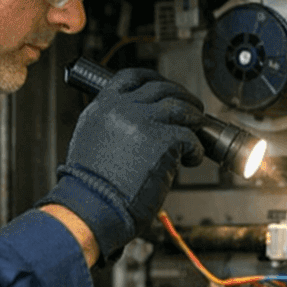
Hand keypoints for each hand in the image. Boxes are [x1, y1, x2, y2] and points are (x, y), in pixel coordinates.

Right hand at [41, 68, 203, 259]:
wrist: (92, 208)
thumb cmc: (92, 188)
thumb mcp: (91, 142)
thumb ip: (111, 125)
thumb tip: (137, 122)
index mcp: (101, 108)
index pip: (131, 77)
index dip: (154, 80)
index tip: (166, 88)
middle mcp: (120, 109)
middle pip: (162, 89)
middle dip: (182, 98)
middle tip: (191, 111)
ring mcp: (142, 122)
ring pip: (180, 107)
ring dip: (193, 119)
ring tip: (195, 133)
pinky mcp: (162, 140)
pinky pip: (189, 136)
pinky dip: (195, 148)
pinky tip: (190, 159)